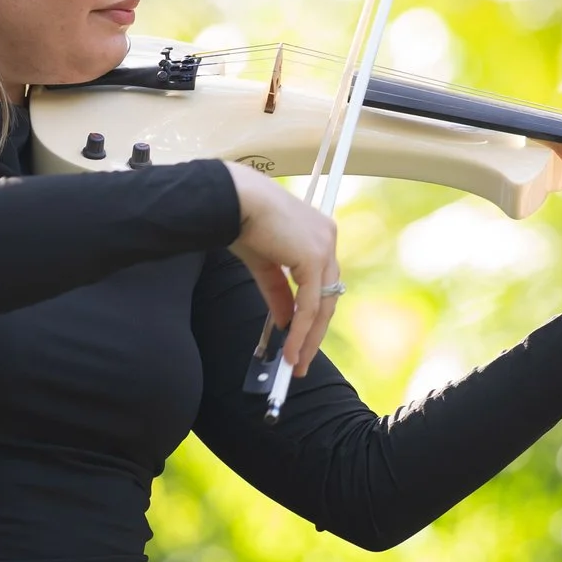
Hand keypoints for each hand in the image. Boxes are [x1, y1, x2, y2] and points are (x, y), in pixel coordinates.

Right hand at [224, 166, 343, 379]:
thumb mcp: (263, 263)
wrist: (234, 199)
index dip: (312, 315)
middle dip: (313, 333)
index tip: (300, 339)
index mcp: (318, 234)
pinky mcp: (315, 257)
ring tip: (295, 362)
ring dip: (308, 338)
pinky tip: (290, 348)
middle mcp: (327, 239)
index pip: (321, 283)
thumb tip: (284, 322)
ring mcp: (324, 247)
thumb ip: (277, 292)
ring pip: (322, 304)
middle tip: (300, 361)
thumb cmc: (242, 220)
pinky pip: (310, 304)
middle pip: (327, 297)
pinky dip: (301, 330)